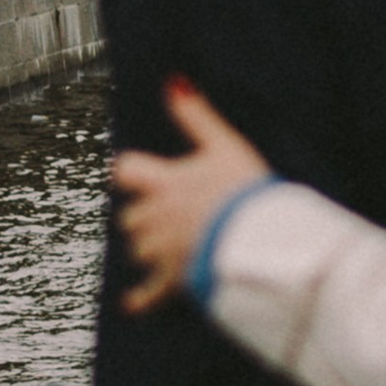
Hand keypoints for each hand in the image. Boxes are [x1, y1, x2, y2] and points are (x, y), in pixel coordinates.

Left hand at [111, 80, 273, 312]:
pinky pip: (147, 294)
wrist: (259, 242)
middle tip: (178, 217)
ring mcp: (160, 251)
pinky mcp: (172, 282)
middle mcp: (155, 217)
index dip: (133, 174)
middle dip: (148, 217)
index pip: (126, 171)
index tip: (139, 177)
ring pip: (139, 250)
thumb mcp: (225, 146)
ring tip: (181, 247)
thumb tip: (173, 80)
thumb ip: (196, 116)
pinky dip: (140, 300)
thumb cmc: (246, 193)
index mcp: (164, 182)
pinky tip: (132, 304)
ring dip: (153, 249)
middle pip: (132, 216)